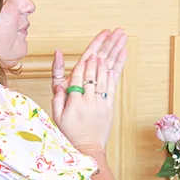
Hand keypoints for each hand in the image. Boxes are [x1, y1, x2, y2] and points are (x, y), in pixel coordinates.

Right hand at [51, 29, 128, 148]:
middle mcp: (90, 99)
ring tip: (121, 36)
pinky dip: (118, 67)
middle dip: (105, 47)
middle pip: (97, 69)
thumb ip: (58, 92)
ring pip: (108, 72)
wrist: (86, 149)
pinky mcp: (110, 105)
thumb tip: (59, 79)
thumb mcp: (57, 113)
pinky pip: (114, 82)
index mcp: (74, 100)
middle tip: (113, 30)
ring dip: (115, 51)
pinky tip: (123, 53)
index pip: (80, 75)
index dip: (88, 60)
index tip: (95, 47)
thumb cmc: (68, 132)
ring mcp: (101, 101)